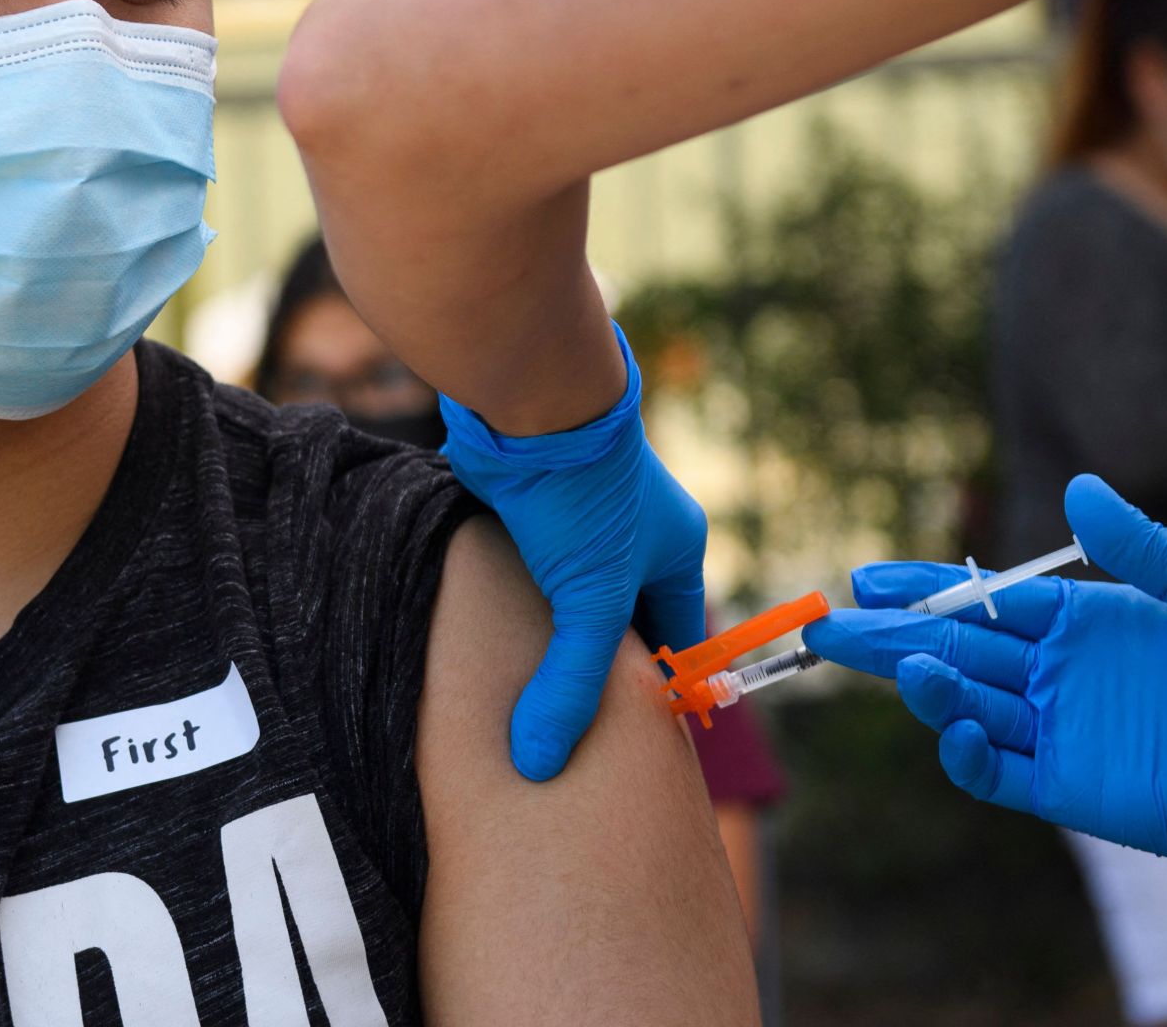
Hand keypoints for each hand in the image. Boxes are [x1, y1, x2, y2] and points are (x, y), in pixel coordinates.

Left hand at [439, 323, 707, 781]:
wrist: (528, 404)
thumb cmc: (582, 499)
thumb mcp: (590, 603)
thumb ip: (569, 683)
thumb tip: (540, 762)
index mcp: (675, 548)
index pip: (675, 637)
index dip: (656, 685)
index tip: (629, 739)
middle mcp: (635, 531)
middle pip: (621, 615)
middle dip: (598, 664)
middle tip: (571, 723)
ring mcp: (581, 515)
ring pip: (569, 590)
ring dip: (550, 629)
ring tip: (525, 687)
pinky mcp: (532, 503)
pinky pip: (528, 565)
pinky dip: (514, 597)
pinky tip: (491, 633)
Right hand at [802, 474, 1166, 881]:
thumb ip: (1140, 543)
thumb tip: (1077, 488)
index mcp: (1082, 625)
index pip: (982, 602)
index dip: (922, 590)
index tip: (867, 577)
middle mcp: (1057, 678)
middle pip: (953, 652)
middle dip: (888, 637)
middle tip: (827, 627)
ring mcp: (1059, 734)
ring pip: (964, 706)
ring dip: (921, 686)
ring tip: (892, 663)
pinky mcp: (1069, 789)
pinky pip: (998, 772)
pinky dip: (964, 751)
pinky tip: (949, 724)